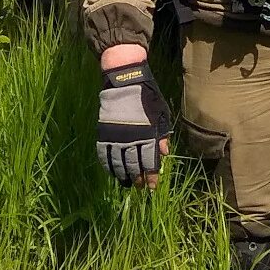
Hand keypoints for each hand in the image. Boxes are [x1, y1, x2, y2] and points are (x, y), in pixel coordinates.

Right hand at [97, 60, 171, 187]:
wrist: (124, 82)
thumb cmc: (146, 97)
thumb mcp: (160, 114)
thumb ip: (162, 134)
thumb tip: (165, 153)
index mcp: (148, 134)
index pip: (150, 161)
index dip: (151, 175)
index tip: (152, 186)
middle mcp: (132, 139)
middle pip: (134, 165)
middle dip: (138, 178)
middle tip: (140, 186)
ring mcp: (117, 137)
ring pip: (119, 163)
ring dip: (123, 175)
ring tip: (127, 183)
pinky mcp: (105, 133)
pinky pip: (105, 155)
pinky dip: (108, 165)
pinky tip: (112, 172)